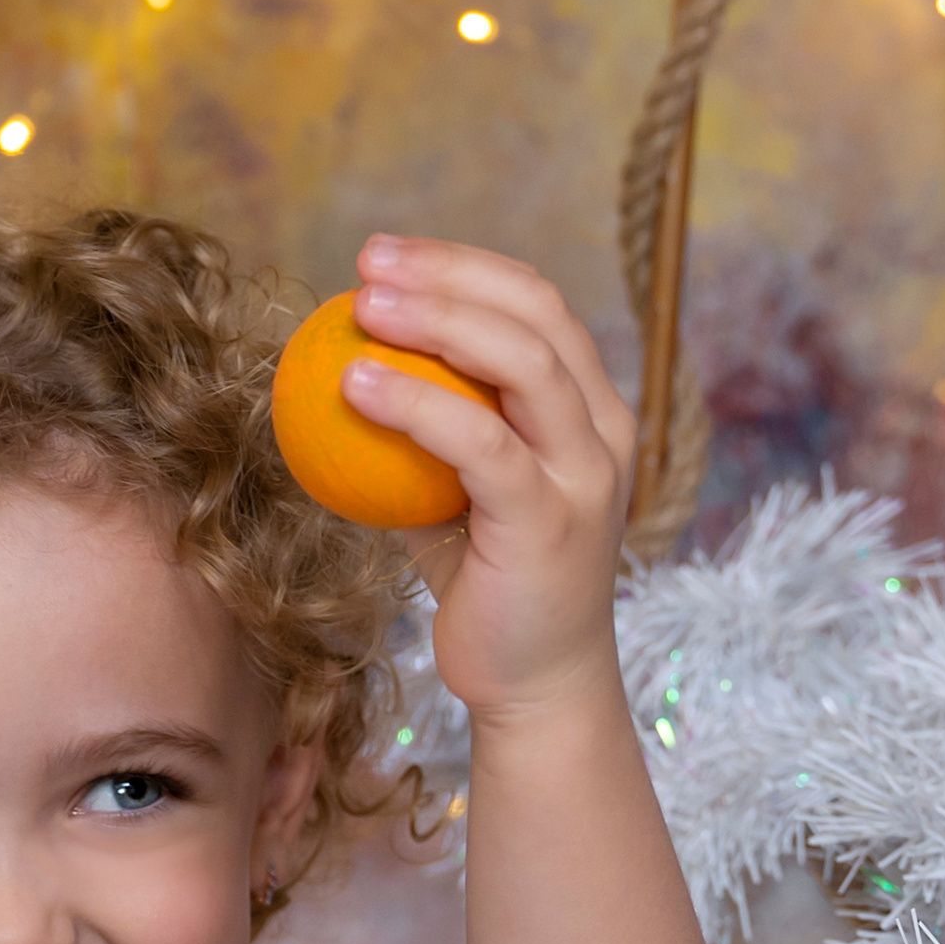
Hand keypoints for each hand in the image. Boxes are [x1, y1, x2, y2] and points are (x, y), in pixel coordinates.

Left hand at [339, 235, 636, 721]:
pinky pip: (481, 445)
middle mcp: (604, 432)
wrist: (533, 684)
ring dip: (436, 321)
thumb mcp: (452, 492)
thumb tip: (341, 367)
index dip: (463, 266)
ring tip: (361, 308)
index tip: (384, 258)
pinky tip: (355, 387)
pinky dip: (416, 406)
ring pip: (522, 364)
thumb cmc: (485, 586)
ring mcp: (585, 476)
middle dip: (449, 273)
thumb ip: (425, 432)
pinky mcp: (550, 522)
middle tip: (366, 266)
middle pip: (536, 314)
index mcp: (590, 410)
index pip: (537, 305)